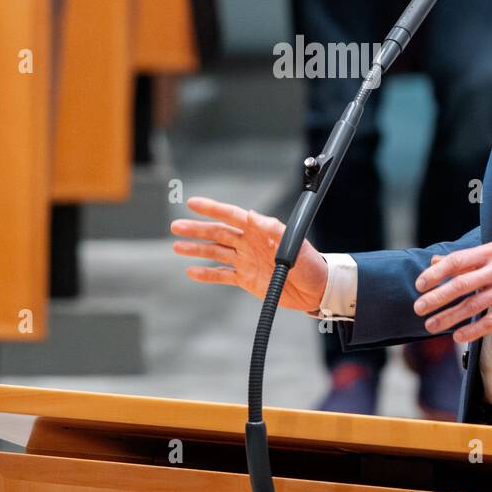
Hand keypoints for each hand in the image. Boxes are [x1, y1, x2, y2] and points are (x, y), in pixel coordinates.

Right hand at [170, 197, 328, 311]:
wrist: (316, 289)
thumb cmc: (310, 263)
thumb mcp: (294, 244)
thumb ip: (273, 230)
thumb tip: (253, 216)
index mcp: (259, 231)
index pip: (231, 216)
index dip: (212, 208)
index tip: (192, 203)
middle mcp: (249, 244)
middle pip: (217, 233)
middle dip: (196, 229)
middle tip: (176, 226)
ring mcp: (246, 261)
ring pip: (216, 253)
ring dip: (197, 249)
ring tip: (177, 246)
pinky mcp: (246, 280)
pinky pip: (222, 275)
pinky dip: (206, 274)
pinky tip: (191, 272)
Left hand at [411, 242, 491, 342]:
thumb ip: (465, 259)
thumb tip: (434, 262)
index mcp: (490, 252)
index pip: (457, 261)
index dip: (436, 273)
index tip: (419, 285)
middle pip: (462, 284)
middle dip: (437, 297)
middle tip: (418, 308)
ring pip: (474, 305)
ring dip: (450, 317)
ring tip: (432, 325)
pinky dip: (474, 330)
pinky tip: (458, 336)